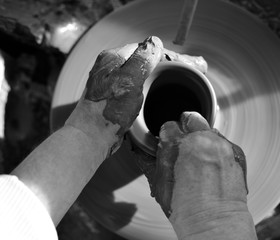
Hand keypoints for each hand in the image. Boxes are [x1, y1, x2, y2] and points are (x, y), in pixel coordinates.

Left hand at [65, 36, 162, 155]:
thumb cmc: (109, 110)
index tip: (166, 69)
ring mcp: (108, 81)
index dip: (155, 57)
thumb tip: (155, 42)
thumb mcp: (130, 80)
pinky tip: (139, 100)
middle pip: (137, 60)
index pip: (141, 48)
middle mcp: (107, 66)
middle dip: (150, 70)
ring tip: (149, 92)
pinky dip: (138, 92)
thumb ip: (142, 60)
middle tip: (159, 82)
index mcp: (111, 57)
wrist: (92, 136)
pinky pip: (130, 87)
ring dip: (145, 82)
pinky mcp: (110, 95)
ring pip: (134, 75)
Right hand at [137, 112, 256, 239]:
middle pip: (191, 119)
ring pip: (209, 130)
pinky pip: (224, 143)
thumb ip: (148, 160)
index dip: (167, 136)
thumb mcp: (159, 184)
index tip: (169, 144)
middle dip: (186, 130)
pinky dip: (218, 150)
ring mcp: (222, 145)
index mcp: (179, 144)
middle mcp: (202, 140)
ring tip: (200, 161)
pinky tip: (213, 167)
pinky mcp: (237, 153)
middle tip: (184, 147)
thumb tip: (140, 149)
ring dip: (203, 140)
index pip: (169, 125)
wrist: (215, 225)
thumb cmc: (186, 210)